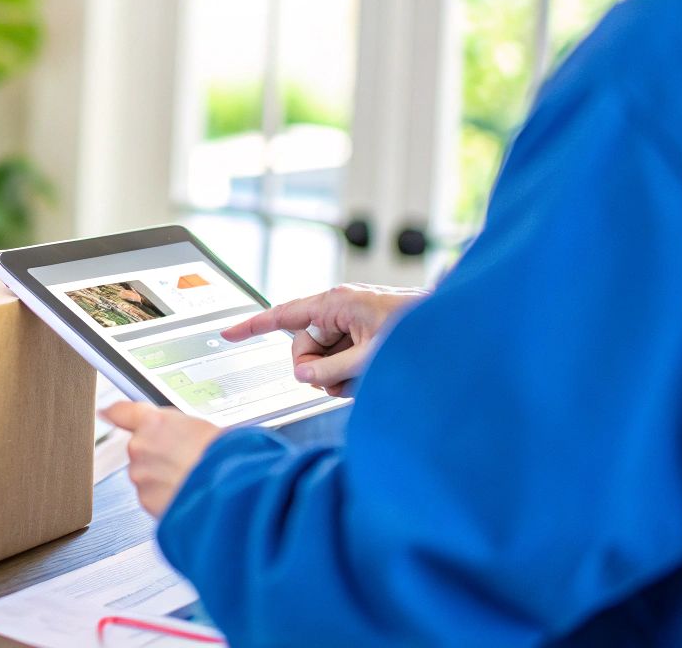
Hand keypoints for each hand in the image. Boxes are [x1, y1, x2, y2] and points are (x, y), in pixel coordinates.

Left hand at [101, 402, 224, 516]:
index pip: (123, 411)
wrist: (230, 492)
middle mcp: (141, 446)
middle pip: (141, 449)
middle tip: (185, 461)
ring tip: (191, 480)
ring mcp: (141, 475)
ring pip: (147, 475)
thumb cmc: (225, 457)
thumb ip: (179, 429)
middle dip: (159, 456)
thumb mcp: (204, 428)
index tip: (105, 412)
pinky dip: (167, 498)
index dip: (114, 412)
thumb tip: (178, 435)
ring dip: (164, 479)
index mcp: (155, 422)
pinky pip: (153, 497)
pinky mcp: (145, 501)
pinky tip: (187, 494)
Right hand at [220, 283, 424, 396]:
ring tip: (368, 375)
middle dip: (319, 370)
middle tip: (343, 378)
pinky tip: (372, 374)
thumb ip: (330, 370)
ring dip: (340, 376)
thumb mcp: (369, 357)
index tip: (226, 333)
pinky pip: (341, 360)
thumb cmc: (419, 330)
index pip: (282, 315)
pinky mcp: (363, 335)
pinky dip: (352, 374)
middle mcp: (339, 310)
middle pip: (304, 348)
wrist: (455, 329)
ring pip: (324, 359)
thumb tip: (303, 376)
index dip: (251, 327)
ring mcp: (352, 323)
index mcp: (335, 303)